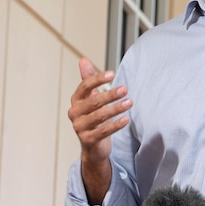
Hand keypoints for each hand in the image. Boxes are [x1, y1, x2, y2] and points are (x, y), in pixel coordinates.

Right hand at [67, 58, 131, 202]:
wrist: (92, 145)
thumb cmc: (92, 117)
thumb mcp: (90, 97)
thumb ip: (88, 79)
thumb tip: (83, 59)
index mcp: (76, 100)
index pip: (85, 86)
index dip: (98, 79)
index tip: (112, 74)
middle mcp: (75, 113)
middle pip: (94, 101)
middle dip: (110, 95)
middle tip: (125, 88)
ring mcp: (79, 127)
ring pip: (100, 116)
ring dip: (116, 108)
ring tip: (129, 102)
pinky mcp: (88, 140)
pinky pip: (103, 131)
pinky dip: (116, 125)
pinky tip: (126, 119)